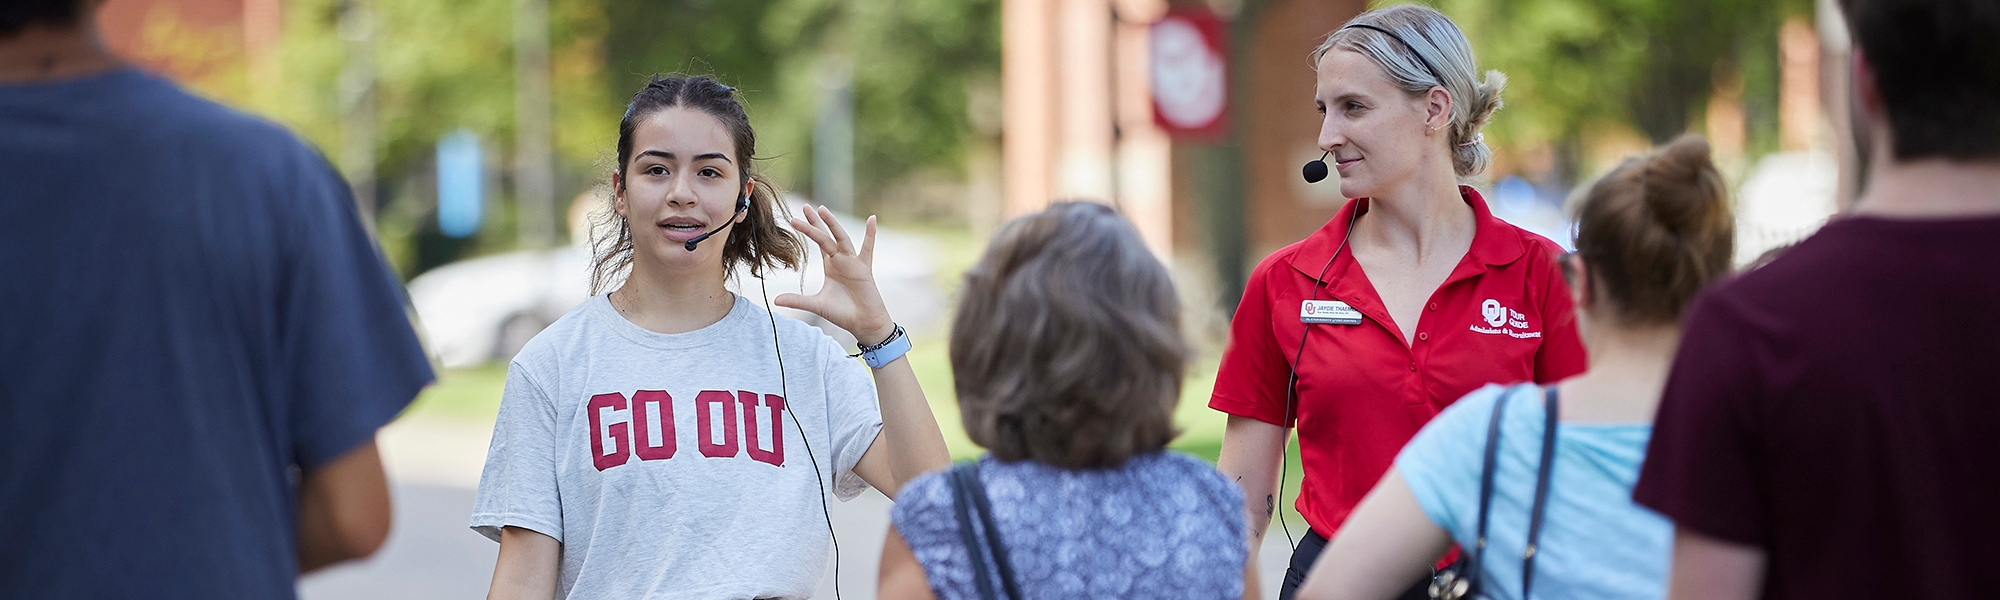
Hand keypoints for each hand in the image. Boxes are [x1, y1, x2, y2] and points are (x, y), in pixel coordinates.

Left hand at [773, 205, 895, 344]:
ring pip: (840, 238)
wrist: (863, 323)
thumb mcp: (816, 305)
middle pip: (826, 236)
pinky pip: (867, 249)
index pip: (818, 242)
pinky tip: (872, 219)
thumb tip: (775, 301)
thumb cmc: (843, 313)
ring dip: (832, 224)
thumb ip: (797, 301)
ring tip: (822, 210)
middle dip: (816, 222)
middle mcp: (841, 260)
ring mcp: (853, 262)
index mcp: (831, 265)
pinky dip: (870, 234)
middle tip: (805, 206)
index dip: (808, 229)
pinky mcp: (864, 268)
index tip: (794, 218)